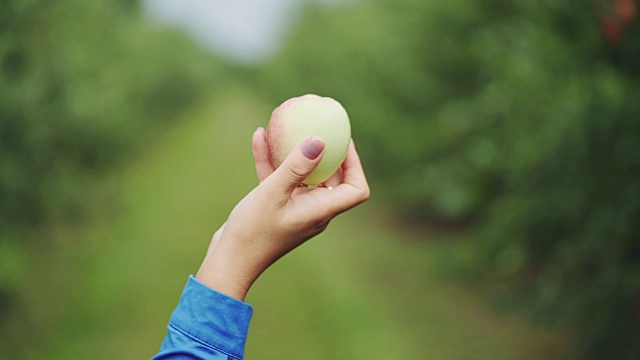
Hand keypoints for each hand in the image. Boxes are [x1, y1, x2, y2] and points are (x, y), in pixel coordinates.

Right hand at [196, 127, 369, 299]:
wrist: (228, 260)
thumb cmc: (253, 232)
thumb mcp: (273, 193)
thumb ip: (296, 167)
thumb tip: (320, 140)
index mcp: (321, 211)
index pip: (356, 189)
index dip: (355, 165)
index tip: (343, 142)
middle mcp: (313, 211)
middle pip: (332, 179)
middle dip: (328, 152)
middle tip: (319, 127)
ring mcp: (295, 210)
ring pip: (302, 176)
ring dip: (295, 152)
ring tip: (287, 126)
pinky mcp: (276, 208)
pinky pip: (280, 180)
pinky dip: (272, 161)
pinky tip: (260, 136)